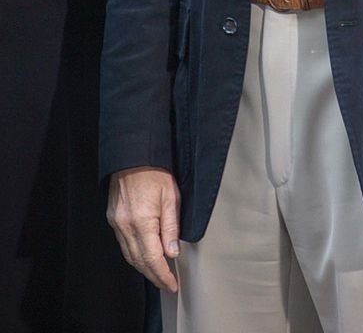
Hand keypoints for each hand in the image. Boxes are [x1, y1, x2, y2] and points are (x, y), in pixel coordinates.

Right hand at [107, 166, 180, 291]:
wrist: (133, 156)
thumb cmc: (155, 173)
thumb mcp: (171, 197)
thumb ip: (171, 227)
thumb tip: (172, 252)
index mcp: (142, 221)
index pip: (153, 258)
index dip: (162, 275)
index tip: (171, 284)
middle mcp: (125, 226)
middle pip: (139, 261)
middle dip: (153, 276)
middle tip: (166, 284)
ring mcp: (117, 223)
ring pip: (129, 255)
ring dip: (143, 267)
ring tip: (157, 274)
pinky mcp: (113, 218)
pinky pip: (123, 244)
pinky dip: (134, 254)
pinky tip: (143, 256)